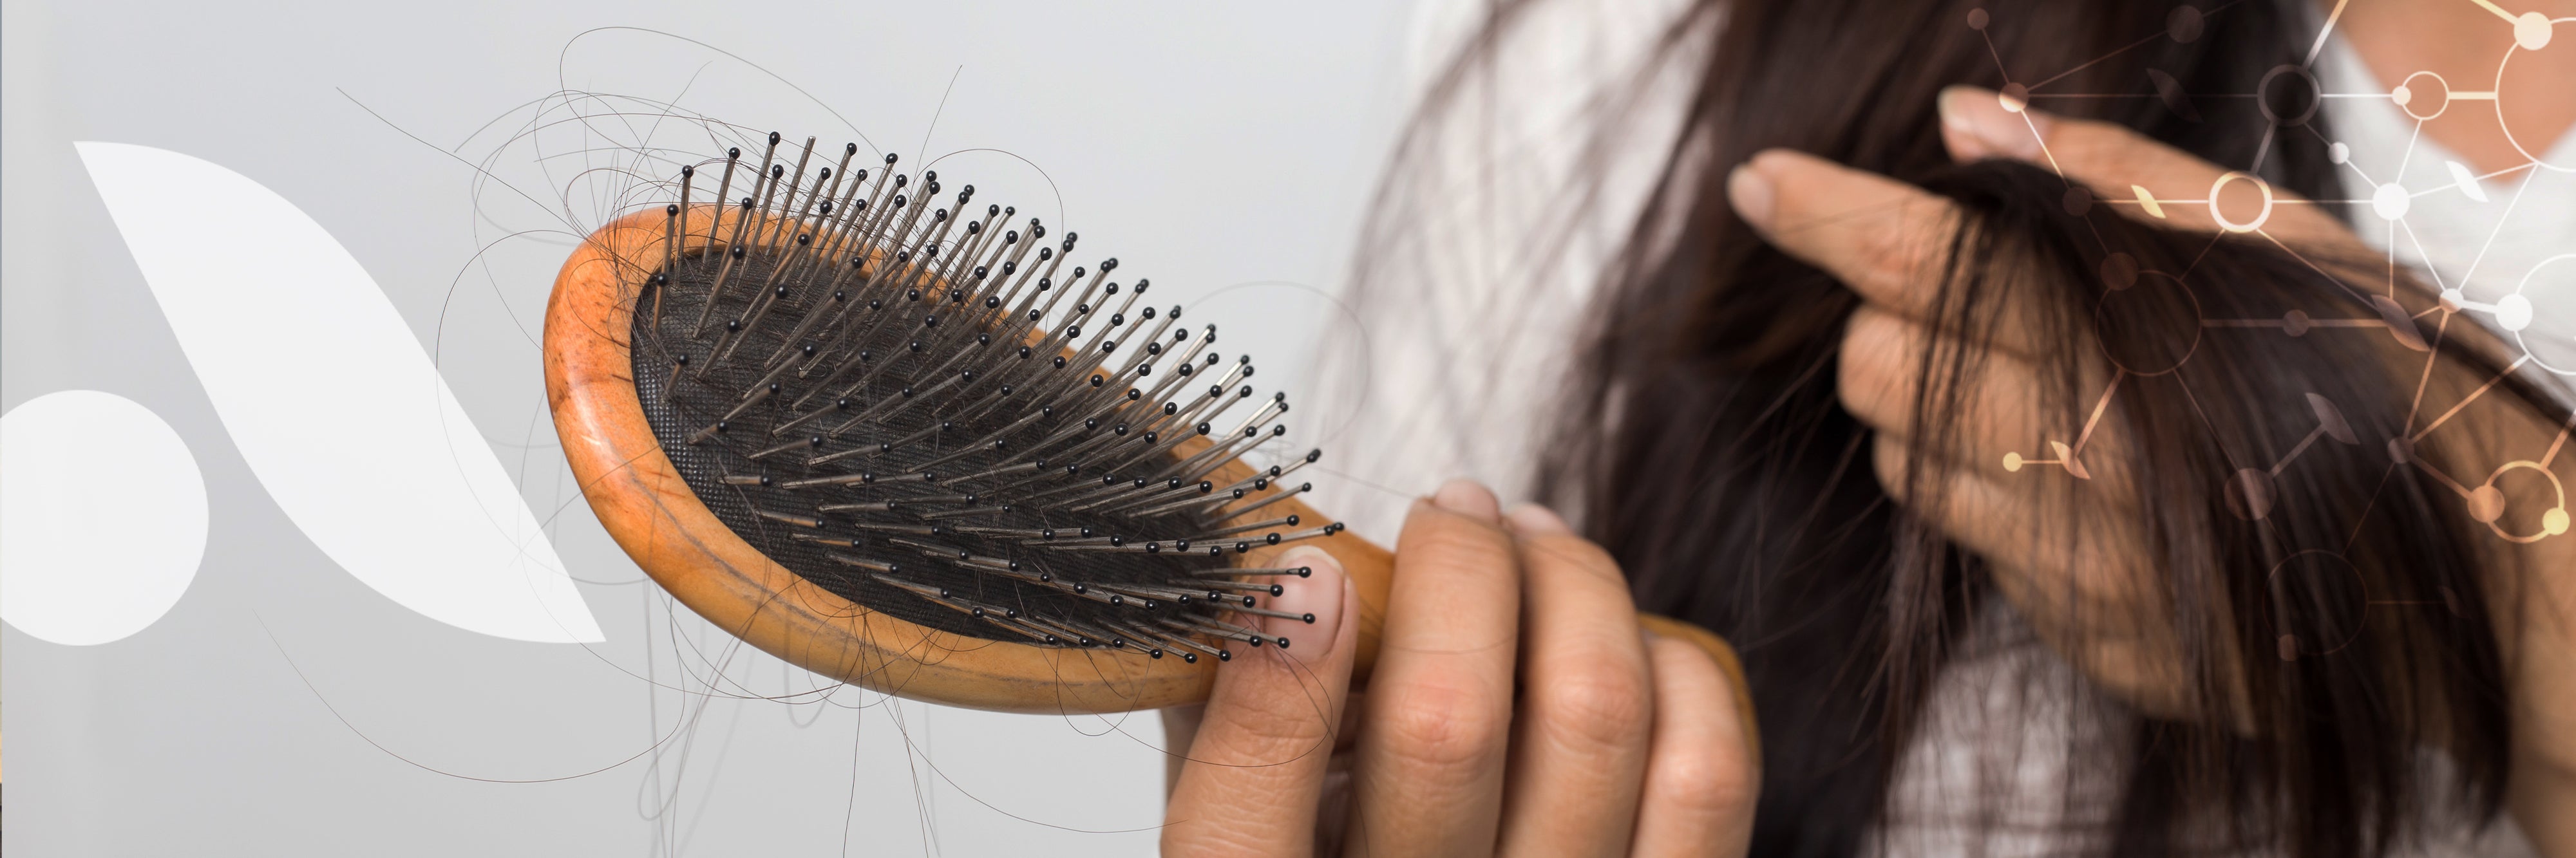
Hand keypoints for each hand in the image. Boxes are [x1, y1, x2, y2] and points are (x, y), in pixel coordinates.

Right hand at [1161, 479, 1756, 856]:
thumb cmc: (1347, 853)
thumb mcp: (1250, 806)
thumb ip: (1230, 706)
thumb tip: (1258, 558)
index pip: (1243, 817)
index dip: (1278, 662)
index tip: (1306, 565)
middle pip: (1448, 723)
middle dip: (1458, 567)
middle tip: (1454, 512)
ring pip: (1595, 716)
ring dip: (1574, 586)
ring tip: (1540, 545)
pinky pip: (1701, 771)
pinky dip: (1672, 669)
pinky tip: (1624, 640)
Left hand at [1723, 85, 2575, 849]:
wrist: (2491, 590)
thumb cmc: (2389, 387)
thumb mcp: (2279, 248)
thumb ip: (2111, 179)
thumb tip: (1967, 123)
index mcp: (2120, 338)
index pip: (1917, 262)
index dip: (1826, 216)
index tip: (1760, 183)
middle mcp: (2080, 457)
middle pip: (1879, 368)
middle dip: (1902, 324)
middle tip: (1988, 308)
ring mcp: (2074, 564)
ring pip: (1907, 467)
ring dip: (1943, 419)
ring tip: (2058, 396)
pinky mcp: (2084, 639)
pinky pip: (1983, 555)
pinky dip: (2012, 508)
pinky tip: (2108, 488)